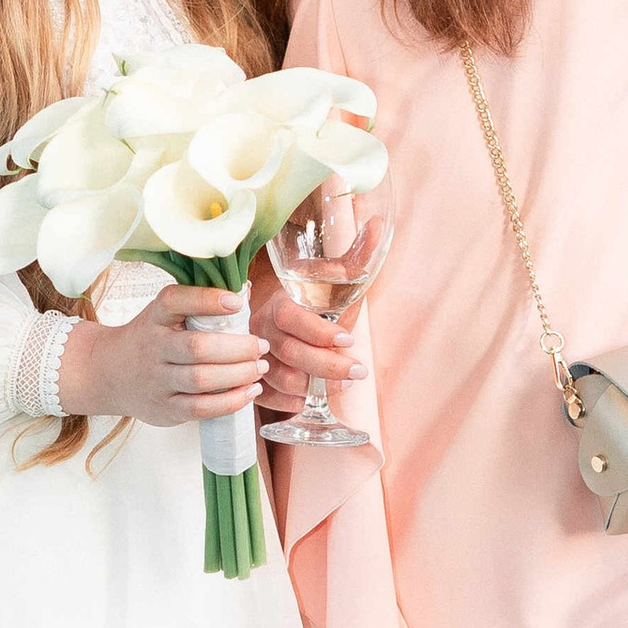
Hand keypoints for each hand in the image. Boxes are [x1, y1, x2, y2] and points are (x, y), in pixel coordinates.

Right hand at [61, 283, 265, 427]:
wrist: (109, 373)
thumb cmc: (149, 339)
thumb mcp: (163, 315)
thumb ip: (198, 305)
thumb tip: (244, 292)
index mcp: (154, 317)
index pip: (174, 302)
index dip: (207, 300)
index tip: (237, 302)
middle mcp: (152, 348)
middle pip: (196, 348)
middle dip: (237, 348)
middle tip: (261, 346)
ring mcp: (157, 381)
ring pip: (200, 380)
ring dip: (238, 375)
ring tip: (260, 369)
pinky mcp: (165, 409)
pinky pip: (200, 409)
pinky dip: (229, 402)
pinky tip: (248, 392)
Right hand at [253, 262, 363, 414]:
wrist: (280, 322)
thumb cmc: (312, 303)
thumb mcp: (333, 280)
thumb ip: (356, 255)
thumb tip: (377, 224)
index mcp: (279, 304)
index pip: (293, 318)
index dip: (320, 332)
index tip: (349, 341)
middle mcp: (261, 330)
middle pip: (292, 354)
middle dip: (328, 367)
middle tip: (357, 371)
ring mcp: (252, 355)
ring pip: (281, 380)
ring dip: (314, 387)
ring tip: (342, 384)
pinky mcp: (250, 380)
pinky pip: (269, 399)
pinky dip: (293, 402)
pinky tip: (311, 397)